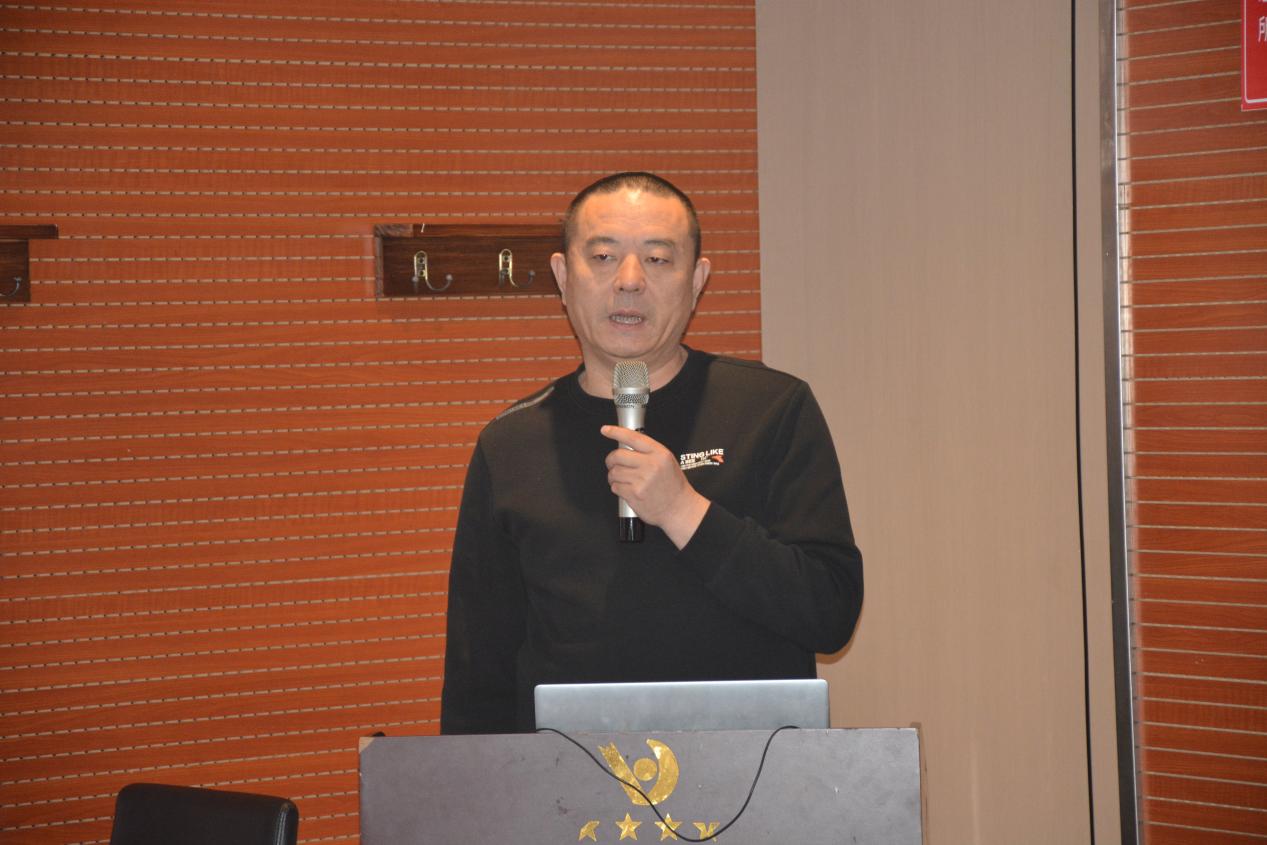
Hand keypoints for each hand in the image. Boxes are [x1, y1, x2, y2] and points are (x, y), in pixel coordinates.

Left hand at [601, 425, 710, 548]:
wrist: (679, 508)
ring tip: (622, 479)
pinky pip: (615, 487)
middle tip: (612, 463)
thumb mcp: (667, 461)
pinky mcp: (634, 495)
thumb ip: (648, 451)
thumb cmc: (673, 486)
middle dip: (611, 459)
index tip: (606, 430)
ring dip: (613, 475)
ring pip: (614, 472)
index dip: (616, 432)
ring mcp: (641, 481)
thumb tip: (625, 445)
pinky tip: (626, 488)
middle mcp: (651, 465)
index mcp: (659, 454)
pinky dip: (616, 487)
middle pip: (617, 455)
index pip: (633, 437)